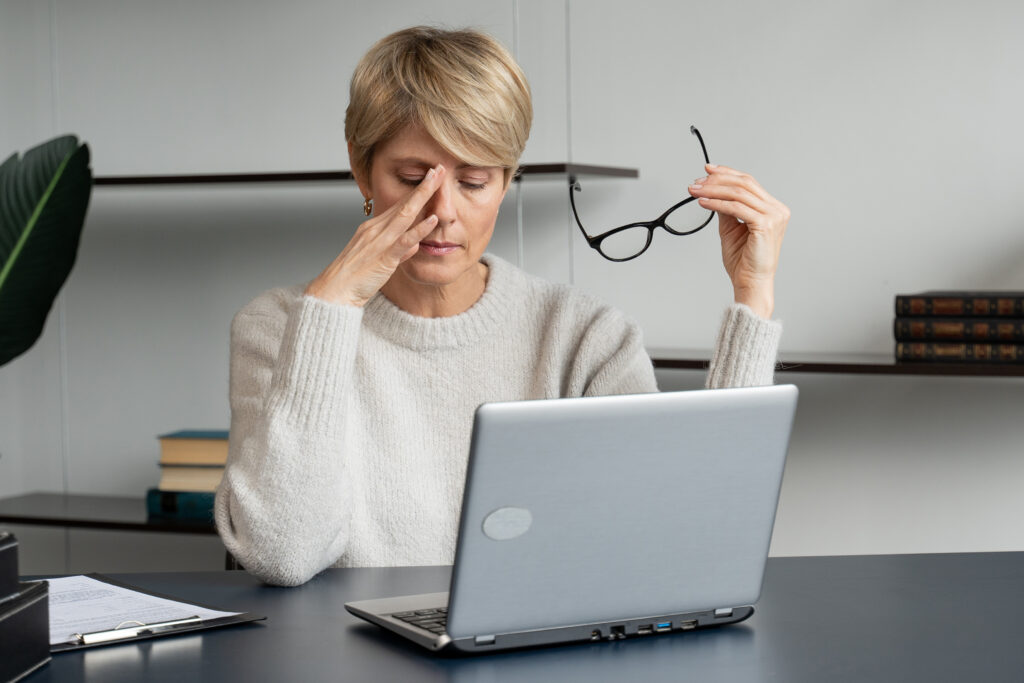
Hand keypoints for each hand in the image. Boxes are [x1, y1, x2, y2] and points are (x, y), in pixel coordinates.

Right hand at [304, 165, 445, 306]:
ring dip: (423, 196)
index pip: (399, 205)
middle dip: (423, 185)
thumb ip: (398, 251)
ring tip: (438, 181)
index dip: (416, 190)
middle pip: (403, 203)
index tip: (431, 177)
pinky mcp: (384, 257)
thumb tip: (413, 245)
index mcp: (373, 228)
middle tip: (438, 168)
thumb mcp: (378, 260)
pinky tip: (433, 219)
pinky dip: (420, 229)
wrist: (334, 291)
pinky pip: (404, 240)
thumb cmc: (353, 278)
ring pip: (405, 214)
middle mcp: (376, 229)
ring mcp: (380, 241)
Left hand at [688, 164, 788, 318]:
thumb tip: (712, 190)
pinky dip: (717, 203)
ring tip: (695, 191)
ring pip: (739, 193)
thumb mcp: (731, 228)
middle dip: (717, 180)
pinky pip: (736, 208)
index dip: (727, 173)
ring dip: (713, 190)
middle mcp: (777, 210)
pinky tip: (703, 203)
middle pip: (744, 184)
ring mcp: (774, 216)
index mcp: (772, 208)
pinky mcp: (765, 225)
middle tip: (696, 182)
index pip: (749, 182)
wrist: (751, 282)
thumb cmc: (744, 261)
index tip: (707, 170)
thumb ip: (725, 208)